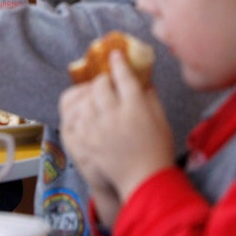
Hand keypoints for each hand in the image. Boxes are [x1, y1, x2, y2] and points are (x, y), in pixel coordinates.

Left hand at [59, 51, 175, 202]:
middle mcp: (114, 115)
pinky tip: (86, 112)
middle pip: (101, 85)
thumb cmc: (157, 149)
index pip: (123, 75)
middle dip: (103, 79)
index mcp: (136, 107)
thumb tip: (142, 78)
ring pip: (85, 99)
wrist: (144, 181)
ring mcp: (96, 129)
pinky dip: (79, 112)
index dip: (118, 62)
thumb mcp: (161, 118)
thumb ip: (150, 96)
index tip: (115, 54)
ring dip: (90, 95)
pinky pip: (75, 117)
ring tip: (96, 98)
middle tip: (107, 82)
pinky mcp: (85, 142)